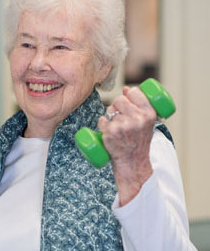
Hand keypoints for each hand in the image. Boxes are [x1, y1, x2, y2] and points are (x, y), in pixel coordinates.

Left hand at [98, 86, 156, 205]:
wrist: (133, 162)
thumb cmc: (138, 141)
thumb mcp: (146, 123)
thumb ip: (140, 106)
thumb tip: (126, 88)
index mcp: (149, 114)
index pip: (134, 92)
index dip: (128, 94)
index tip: (127, 99)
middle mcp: (137, 119)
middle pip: (119, 99)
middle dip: (116, 105)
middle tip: (119, 115)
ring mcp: (123, 125)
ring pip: (109, 110)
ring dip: (109, 116)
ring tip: (117, 127)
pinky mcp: (111, 132)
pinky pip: (101, 120)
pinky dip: (102, 124)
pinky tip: (107, 131)